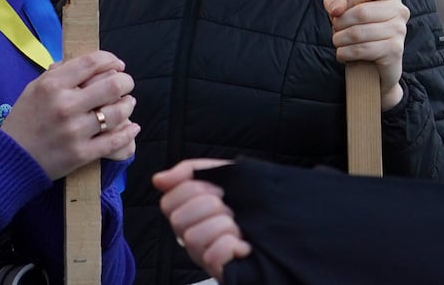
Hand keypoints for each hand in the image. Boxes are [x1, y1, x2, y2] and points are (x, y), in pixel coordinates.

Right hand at [2, 50, 137, 178]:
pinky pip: (114, 140)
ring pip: (117, 112)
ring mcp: (74, 131)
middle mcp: (65, 105)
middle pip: (113, 85)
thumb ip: (60, 73)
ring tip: (127, 103)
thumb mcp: (34, 88)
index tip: (117, 65)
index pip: (92, 62)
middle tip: (125, 84)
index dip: (111, 60)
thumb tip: (90, 63)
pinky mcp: (81, 154)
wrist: (9, 160)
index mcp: (52, 85)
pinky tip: (132, 127)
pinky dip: (128, 132)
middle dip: (126, 81)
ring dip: (128, 105)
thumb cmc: (23, 120)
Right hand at [155, 159, 247, 279]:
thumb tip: (158, 179)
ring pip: (194, 238)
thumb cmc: (249, 200)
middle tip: (231, 210)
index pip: (168, 201)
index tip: (219, 191)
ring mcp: (201, 257)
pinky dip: (232, 246)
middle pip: (179, 219)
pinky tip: (244, 246)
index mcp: (187, 213)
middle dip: (213, 207)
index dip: (195, 190)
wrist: (285, 221)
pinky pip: (212, 257)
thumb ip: (190, 171)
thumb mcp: (223, 174)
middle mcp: (189, 237)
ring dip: (225, 226)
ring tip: (239, 229)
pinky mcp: (218, 271)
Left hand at [323, 0, 407, 109]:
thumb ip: (335, 1)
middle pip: (361, 11)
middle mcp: (399, 10)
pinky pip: (363, 49)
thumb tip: (336, 9)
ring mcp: (399, 30)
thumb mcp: (344, 12)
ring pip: (358, 32)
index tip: (346, 7)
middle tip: (335, 30)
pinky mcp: (395, 50)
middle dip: (340, 23)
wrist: (375, 67)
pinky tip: (343, 54)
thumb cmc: (360, 32)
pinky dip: (345, 53)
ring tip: (338, 42)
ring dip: (340, 39)